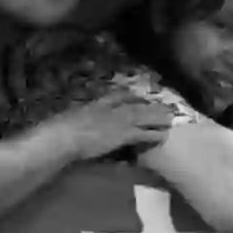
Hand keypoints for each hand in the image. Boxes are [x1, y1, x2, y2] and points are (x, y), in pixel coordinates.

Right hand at [50, 90, 174, 161]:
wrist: (65, 137)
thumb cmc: (61, 128)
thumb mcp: (72, 116)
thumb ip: (82, 116)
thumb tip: (82, 117)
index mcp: (97, 103)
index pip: (118, 95)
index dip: (131, 96)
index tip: (140, 97)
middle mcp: (111, 109)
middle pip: (136, 105)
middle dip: (150, 106)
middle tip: (164, 107)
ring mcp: (118, 122)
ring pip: (143, 117)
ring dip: (157, 118)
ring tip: (170, 119)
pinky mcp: (123, 136)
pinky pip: (143, 134)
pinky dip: (153, 135)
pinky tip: (163, 136)